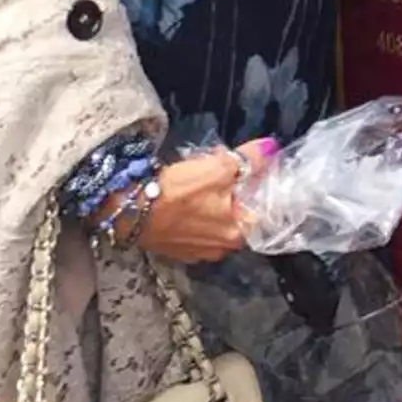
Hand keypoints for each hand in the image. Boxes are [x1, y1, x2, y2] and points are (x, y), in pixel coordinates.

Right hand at [110, 140, 277, 264]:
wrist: (130, 210)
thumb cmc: (178, 190)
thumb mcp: (218, 167)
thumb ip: (249, 159)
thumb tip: (271, 148)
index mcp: (238, 233)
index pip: (261, 209)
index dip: (256, 187)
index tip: (247, 171)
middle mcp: (223, 249)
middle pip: (238, 215)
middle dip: (232, 193)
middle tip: (220, 172)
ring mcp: (199, 253)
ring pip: (215, 222)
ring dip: (213, 204)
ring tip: (199, 183)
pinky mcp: (178, 251)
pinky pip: (195, 230)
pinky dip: (194, 216)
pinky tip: (183, 200)